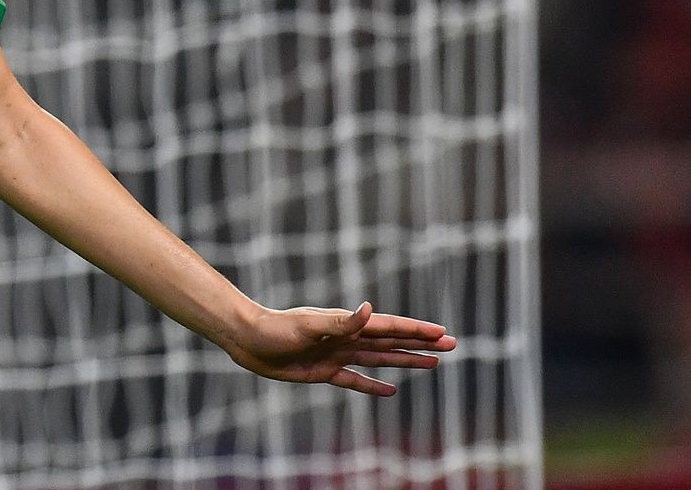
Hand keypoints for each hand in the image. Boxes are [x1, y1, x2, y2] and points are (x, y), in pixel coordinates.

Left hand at [225, 302, 455, 396]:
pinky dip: (374, 386)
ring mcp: (338, 355)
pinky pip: (356, 381)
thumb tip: (368, 309)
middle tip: (451, 344)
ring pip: (380, 359)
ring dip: (406, 360)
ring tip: (432, 363)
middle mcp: (347, 339)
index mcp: (346, 325)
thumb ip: (340, 322)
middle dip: (421, 343)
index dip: (416, 330)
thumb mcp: (308, 325)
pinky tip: (391, 390)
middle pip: (392, 342)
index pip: (389, 328)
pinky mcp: (325, 372)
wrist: (248, 340)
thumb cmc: (275, 329)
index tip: (442, 333)